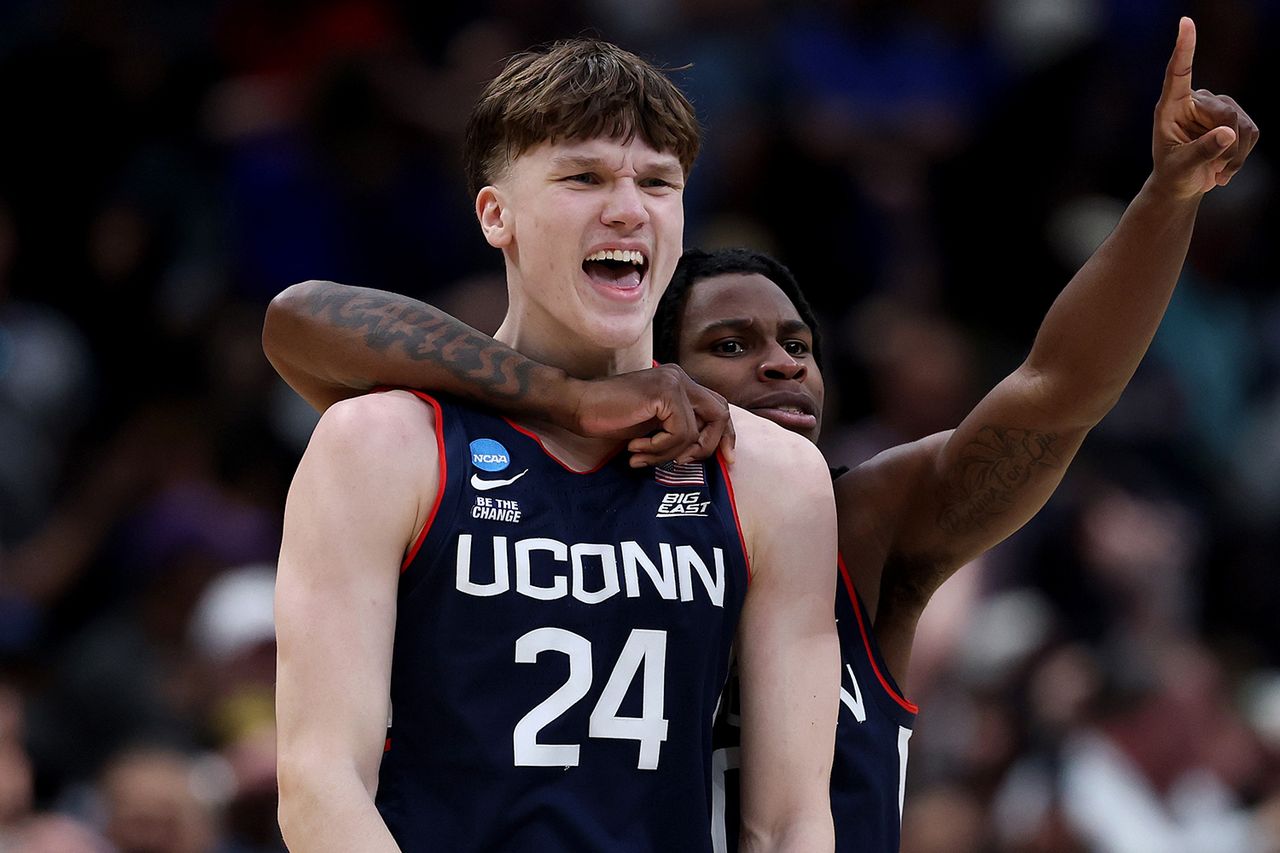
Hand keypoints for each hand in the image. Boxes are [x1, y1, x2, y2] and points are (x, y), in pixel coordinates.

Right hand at [563, 364, 734, 466]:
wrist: (578, 406)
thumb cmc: (609, 417)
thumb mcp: (652, 425)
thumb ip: (676, 428)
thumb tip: (701, 451)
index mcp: (679, 382)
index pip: (718, 406)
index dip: (725, 434)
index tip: (726, 458)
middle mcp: (680, 377)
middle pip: (719, 413)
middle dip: (712, 444)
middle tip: (687, 463)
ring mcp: (673, 382)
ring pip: (695, 431)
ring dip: (669, 453)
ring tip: (642, 455)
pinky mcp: (664, 393)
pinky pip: (680, 433)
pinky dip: (660, 449)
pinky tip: (636, 448)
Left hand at [1152, 17, 1259, 197]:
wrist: (1182, 184)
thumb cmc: (1173, 174)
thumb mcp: (1181, 167)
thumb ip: (1202, 151)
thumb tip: (1228, 132)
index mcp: (1171, 106)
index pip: (1178, 72)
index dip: (1184, 47)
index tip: (1185, 22)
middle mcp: (1196, 101)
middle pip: (1225, 114)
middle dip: (1225, 146)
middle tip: (1212, 170)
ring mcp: (1218, 107)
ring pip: (1241, 126)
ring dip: (1233, 155)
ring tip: (1214, 170)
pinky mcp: (1236, 118)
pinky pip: (1250, 133)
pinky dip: (1241, 156)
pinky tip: (1223, 168)